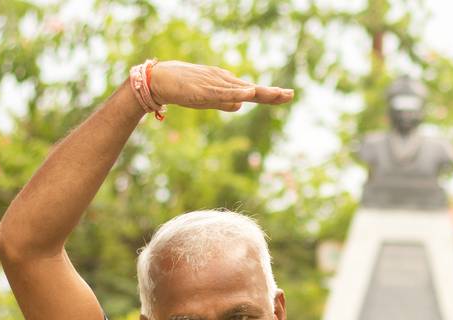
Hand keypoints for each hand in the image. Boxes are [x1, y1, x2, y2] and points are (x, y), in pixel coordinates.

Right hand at [147, 61, 293, 112]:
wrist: (160, 80)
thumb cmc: (182, 88)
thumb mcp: (207, 99)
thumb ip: (224, 102)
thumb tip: (240, 106)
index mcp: (226, 84)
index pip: (252, 91)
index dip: (270, 94)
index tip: (286, 95)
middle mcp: (224, 82)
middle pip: (252, 89)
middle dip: (272, 93)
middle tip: (291, 94)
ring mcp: (216, 84)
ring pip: (243, 90)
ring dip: (261, 92)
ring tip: (279, 94)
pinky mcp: (205, 89)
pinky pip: (224, 92)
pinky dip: (237, 92)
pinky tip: (249, 93)